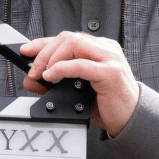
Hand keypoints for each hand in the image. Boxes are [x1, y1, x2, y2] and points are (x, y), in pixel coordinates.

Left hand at [20, 31, 140, 134]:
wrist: (131, 121)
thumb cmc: (108, 105)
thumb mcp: (76, 92)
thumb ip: (54, 84)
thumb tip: (30, 79)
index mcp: (100, 49)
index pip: (67, 38)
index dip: (43, 43)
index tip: (26, 51)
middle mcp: (106, 49)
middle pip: (68, 37)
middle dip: (44, 51)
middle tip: (33, 70)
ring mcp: (110, 58)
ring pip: (74, 43)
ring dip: (51, 57)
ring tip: (42, 74)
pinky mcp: (111, 72)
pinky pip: (81, 64)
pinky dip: (61, 68)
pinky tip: (51, 76)